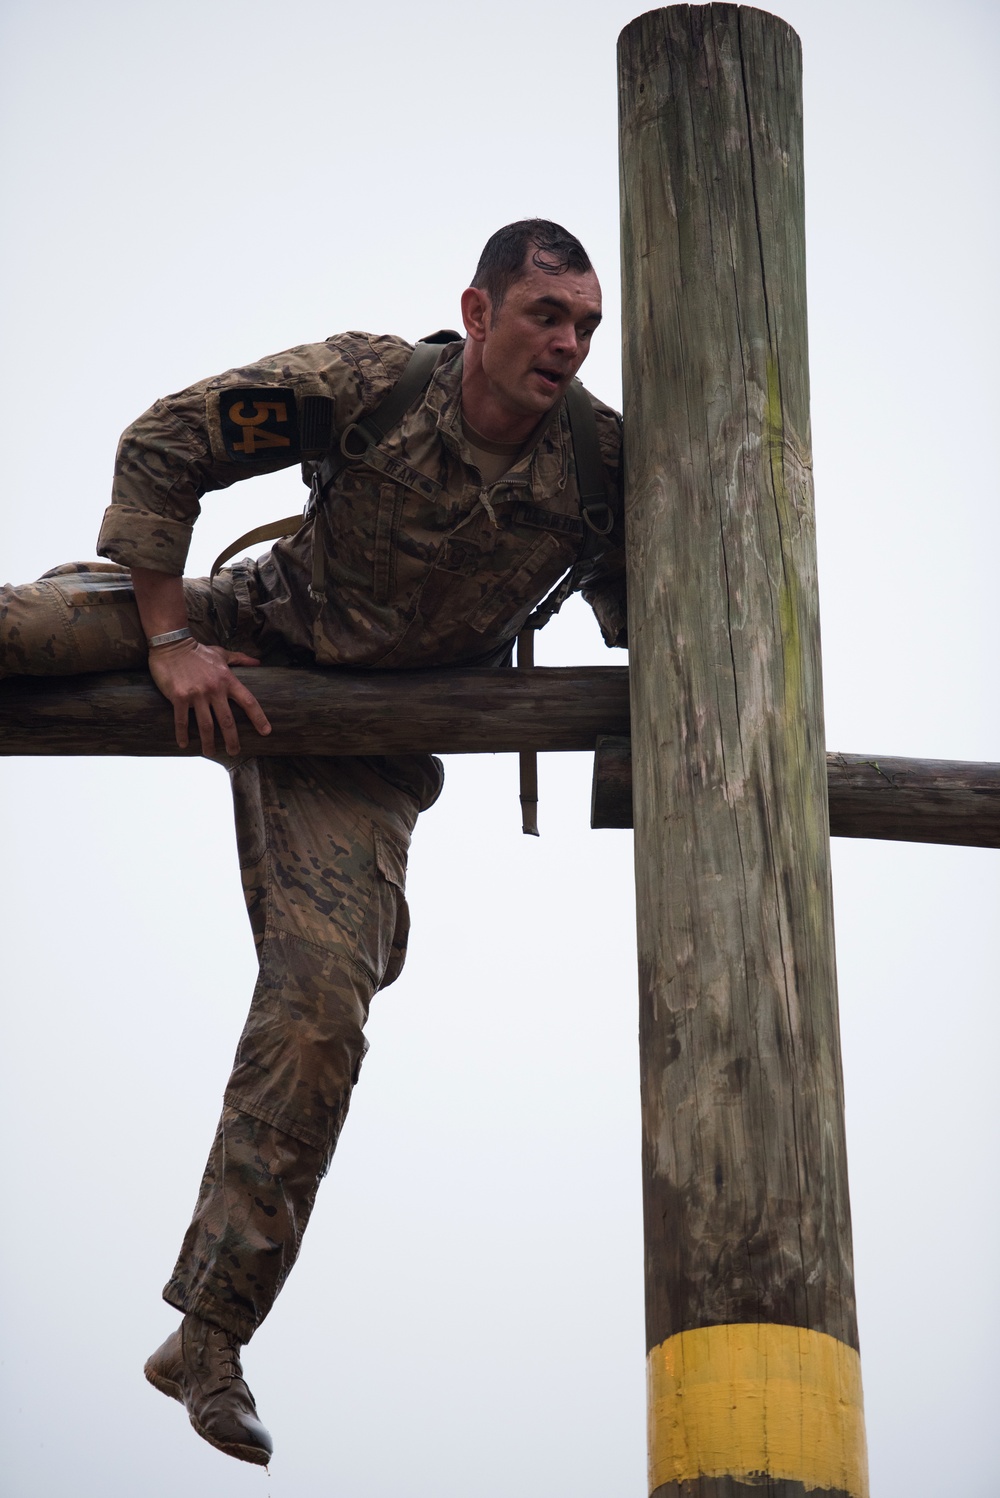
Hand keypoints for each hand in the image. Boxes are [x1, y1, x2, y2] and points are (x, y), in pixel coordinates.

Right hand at [147, 638, 271, 755]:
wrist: (171, 644)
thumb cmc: (198, 651)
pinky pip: (182, 721)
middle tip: (235, 752)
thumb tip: (258, 662)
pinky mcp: (179, 697)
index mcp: (227, 679)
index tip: (266, 732)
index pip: (248, 701)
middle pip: (228, 721)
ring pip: (206, 725)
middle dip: (232, 740)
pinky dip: (183, 734)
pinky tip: (184, 745)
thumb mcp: (221, 653)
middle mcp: (214, 689)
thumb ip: (240, 659)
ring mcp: (197, 694)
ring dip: (208, 742)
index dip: (259, 718)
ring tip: (210, 753)